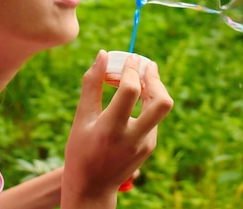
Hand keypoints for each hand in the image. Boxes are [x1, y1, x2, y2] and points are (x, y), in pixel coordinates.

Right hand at [61, 50, 172, 207]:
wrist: (92, 187)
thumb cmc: (81, 149)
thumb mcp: (81, 118)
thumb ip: (91, 85)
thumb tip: (102, 54)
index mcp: (111, 129)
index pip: (131, 91)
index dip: (132, 70)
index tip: (130, 57)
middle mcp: (133, 138)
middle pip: (162, 102)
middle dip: (156, 78)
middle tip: (147, 64)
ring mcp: (145, 144)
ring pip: (161, 107)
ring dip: (153, 88)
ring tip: (138, 77)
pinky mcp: (150, 146)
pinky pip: (154, 117)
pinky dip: (147, 101)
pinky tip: (133, 96)